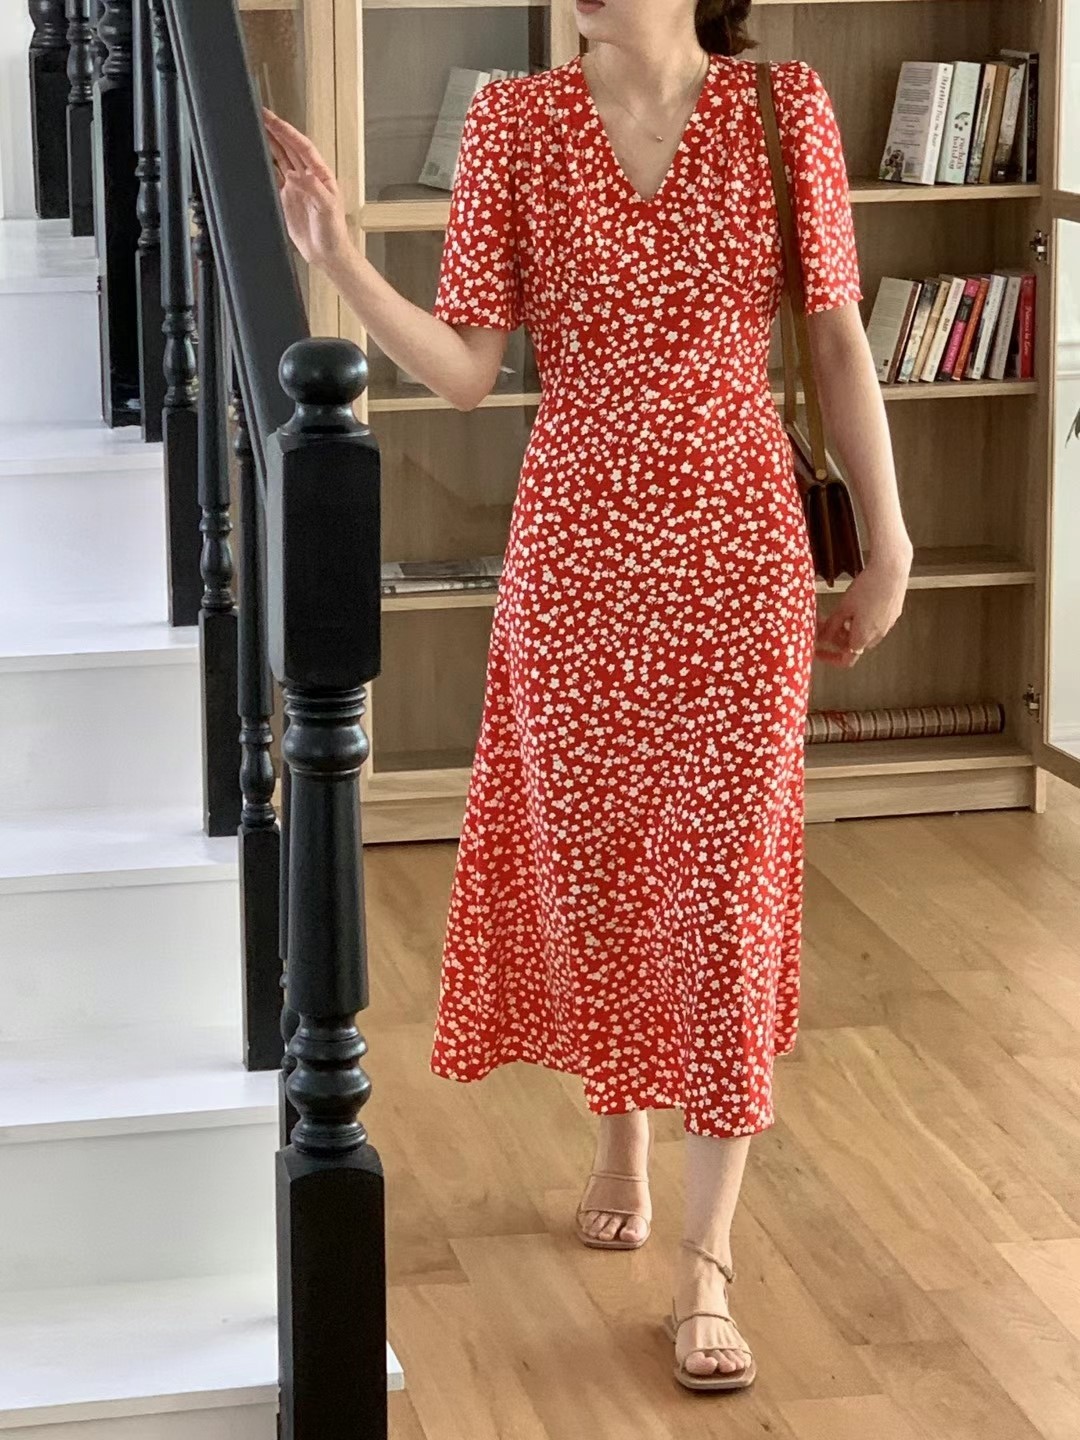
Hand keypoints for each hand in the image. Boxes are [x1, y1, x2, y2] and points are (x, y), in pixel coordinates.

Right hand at [262, 107, 349, 270]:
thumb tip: (296, 174)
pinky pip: (272, 178)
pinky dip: (264, 166)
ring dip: (269, 143)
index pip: (301, 147)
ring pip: (279, 159)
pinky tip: (255, 157)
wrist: (327, 254)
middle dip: (275, 130)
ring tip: (255, 128)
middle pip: (289, 147)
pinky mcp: (285, 199)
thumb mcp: (327, 208)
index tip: (273, 120)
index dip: (287, 132)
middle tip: (260, 115)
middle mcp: (307, 177)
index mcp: (320, 175)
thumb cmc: (334, 232)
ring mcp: (295, 187)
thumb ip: (314, 189)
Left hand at [814, 546, 911, 667]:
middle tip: (825, 624)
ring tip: (841, 612)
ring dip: (849, 629)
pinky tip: (857, 605)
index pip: (846, 660)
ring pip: (864, 634)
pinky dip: (862, 621)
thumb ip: (831, 627)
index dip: (830, 658)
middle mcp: (877, 636)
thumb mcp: (843, 608)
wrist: (892, 570)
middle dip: (837, 638)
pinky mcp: (892, 615)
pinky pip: (874, 624)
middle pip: (853, 646)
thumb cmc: (867, 588)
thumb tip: (820, 639)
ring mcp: (887, 626)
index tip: (819, 650)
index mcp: (863, 637)